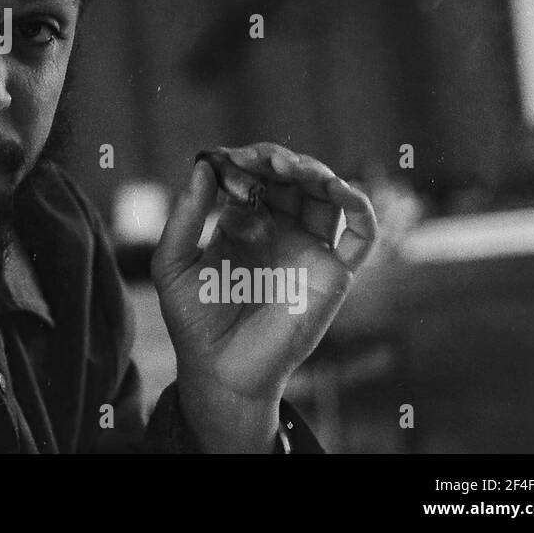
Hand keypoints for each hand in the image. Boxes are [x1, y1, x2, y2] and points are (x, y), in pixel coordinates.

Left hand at [150, 143, 377, 449]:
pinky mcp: (333, 272)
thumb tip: (202, 166)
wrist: (221, 372)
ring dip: (316, 171)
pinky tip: (338, 189)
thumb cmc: (194, 321)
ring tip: (294, 169)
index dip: (245, 160)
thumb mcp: (172, 264)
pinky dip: (359, 205)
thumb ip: (185, 217)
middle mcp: (279, 228)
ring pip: (326, 194)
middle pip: (292, 176)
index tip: (228, 160)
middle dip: (280, 160)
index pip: (253, 173)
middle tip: (266, 161)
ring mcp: (308, 247)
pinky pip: (360, 234)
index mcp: (243, 220)